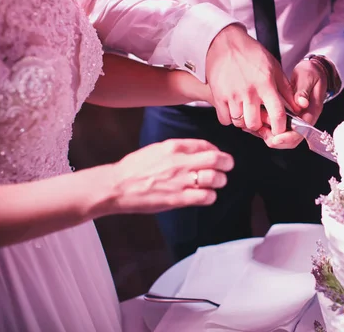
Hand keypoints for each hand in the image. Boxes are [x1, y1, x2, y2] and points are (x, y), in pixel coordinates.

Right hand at [99, 139, 233, 214]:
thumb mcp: (157, 149)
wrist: (116, 187)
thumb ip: (179, 149)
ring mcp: (180, 181)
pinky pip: (205, 197)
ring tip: (217, 183)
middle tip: (227, 167)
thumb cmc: (135, 168)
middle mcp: (180, 162)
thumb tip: (200, 150)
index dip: (217, 150)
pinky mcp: (178, 199)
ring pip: (215, 178)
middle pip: (216, 159)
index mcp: (174, 146)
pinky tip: (206, 196)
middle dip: (227, 163)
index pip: (206, 145)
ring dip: (220, 181)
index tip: (217, 156)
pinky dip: (211, 196)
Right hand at [205, 24, 299, 134]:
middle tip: (259, 120)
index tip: (279, 130)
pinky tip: (234, 109)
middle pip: (254, 124)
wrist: (226, 43)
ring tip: (246, 112)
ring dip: (243, 122)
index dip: (280, 127)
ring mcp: (231, 95)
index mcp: (265, 85)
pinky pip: (224, 119)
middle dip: (258, 126)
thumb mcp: (274, 68)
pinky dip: (229, 119)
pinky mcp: (218, 96)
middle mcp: (248, 92)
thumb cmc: (251, 54)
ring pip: (239, 123)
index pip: (277, 114)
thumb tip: (297, 107)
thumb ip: (286, 90)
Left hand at [254, 59, 327, 148]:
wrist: (312, 72)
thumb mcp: (308, 78)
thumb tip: (301, 103)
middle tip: (260, 131)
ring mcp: (295, 120)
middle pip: (290, 140)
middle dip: (275, 140)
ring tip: (254, 127)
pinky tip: (253, 123)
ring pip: (281, 138)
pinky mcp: (287, 118)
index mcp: (311, 113)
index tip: (276, 137)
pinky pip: (276, 129)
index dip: (288, 137)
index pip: (301, 132)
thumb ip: (303, 91)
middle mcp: (303, 120)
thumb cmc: (311, 74)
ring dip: (267, 135)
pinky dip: (264, 129)